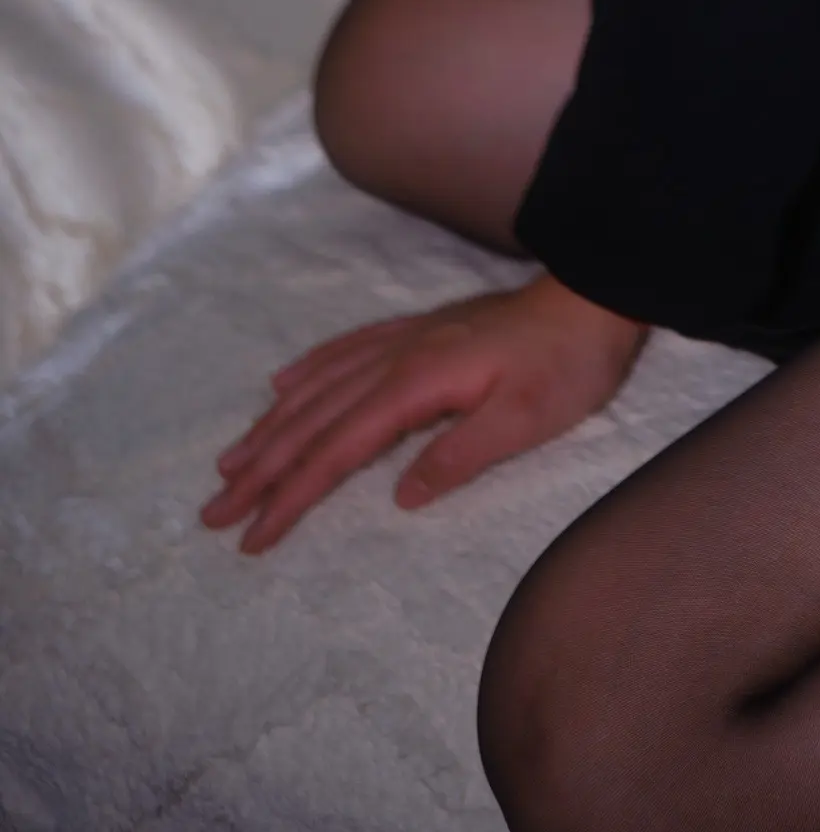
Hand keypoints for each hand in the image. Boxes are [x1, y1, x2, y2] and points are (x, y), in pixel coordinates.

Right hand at [202, 272, 646, 553]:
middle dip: (260, 469)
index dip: (291, 496)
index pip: (337, 451)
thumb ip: (459, 456)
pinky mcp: (421, 330)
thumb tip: (400, 496)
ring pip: (320, 385)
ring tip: (230, 461)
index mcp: (417, 385)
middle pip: (313, 420)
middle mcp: (398, 358)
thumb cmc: (569, 364)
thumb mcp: (527, 421)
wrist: (594, 294)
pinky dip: (307, 370)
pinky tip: (283, 383)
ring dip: (271, 425)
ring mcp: (407, 339)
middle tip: (213, 513)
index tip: (252, 537)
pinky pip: (346, 349)